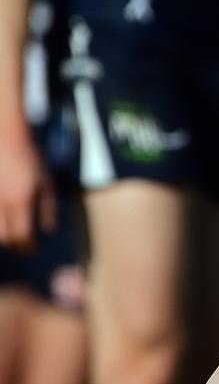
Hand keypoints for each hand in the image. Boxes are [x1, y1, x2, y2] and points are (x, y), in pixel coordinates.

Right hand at [0, 125, 55, 249]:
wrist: (4, 134)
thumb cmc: (28, 155)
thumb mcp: (45, 178)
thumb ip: (48, 205)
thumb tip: (49, 230)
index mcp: (20, 199)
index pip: (22, 235)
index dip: (27, 246)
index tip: (32, 249)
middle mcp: (1, 203)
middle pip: (4, 237)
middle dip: (13, 243)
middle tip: (20, 243)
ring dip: (2, 234)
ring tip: (11, 233)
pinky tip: (4, 219)